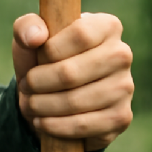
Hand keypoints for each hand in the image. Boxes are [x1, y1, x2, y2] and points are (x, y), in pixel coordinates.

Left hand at [12, 12, 133, 150]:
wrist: (53, 94)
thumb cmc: (42, 59)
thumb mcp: (29, 39)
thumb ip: (26, 28)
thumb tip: (35, 37)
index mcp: (105, 26)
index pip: (80, 34)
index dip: (49, 50)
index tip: (34, 59)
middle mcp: (122, 54)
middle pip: (71, 72)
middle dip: (38, 83)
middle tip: (25, 86)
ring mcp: (125, 87)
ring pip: (75, 101)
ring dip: (42, 106)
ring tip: (30, 104)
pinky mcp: (121, 117)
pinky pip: (84, 125)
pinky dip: (55, 126)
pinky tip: (42, 122)